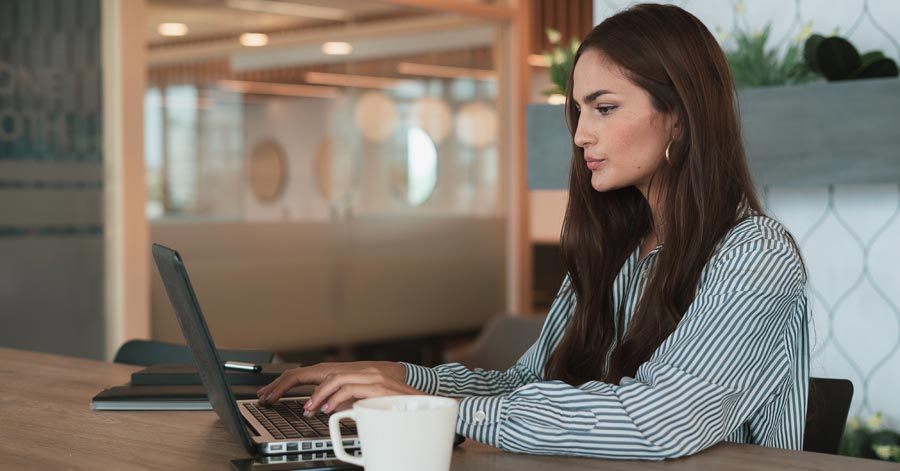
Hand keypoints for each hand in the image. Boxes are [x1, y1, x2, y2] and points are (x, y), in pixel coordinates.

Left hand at [256, 361, 408, 409]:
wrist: (409, 384)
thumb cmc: (379, 389)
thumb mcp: (352, 396)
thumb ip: (335, 400)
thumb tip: (316, 409)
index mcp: (335, 372)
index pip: (301, 374)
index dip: (280, 384)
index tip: (265, 394)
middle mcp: (344, 369)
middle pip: (306, 372)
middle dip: (282, 385)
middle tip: (268, 398)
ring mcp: (358, 374)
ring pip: (328, 378)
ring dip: (315, 395)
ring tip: (306, 409)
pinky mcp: (372, 382)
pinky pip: (347, 387)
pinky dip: (335, 398)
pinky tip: (327, 409)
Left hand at [301, 367, 426, 415]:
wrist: (428, 401)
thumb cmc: (401, 403)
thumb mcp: (372, 399)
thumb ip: (353, 400)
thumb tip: (332, 407)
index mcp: (362, 373)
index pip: (328, 371)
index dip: (308, 380)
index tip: (293, 394)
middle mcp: (365, 371)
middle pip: (327, 373)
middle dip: (309, 389)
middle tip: (301, 406)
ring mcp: (372, 376)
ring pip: (335, 379)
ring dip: (319, 395)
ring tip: (312, 409)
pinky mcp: (377, 385)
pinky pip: (349, 388)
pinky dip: (334, 399)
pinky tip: (328, 409)